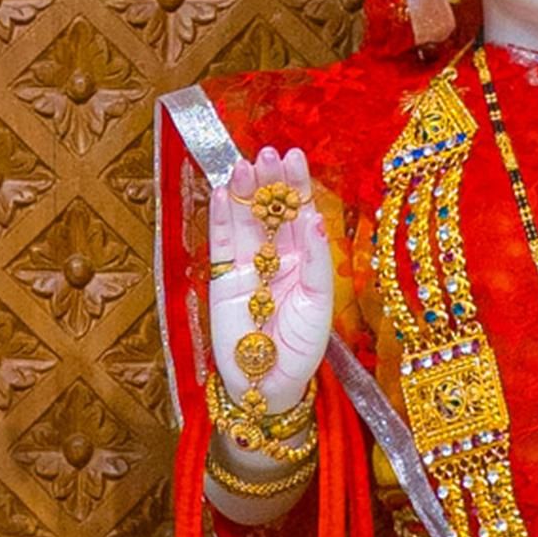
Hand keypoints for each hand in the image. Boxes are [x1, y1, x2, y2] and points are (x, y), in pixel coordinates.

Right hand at [206, 147, 333, 422]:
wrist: (269, 383)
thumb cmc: (303, 346)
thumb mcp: (319, 301)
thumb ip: (316, 259)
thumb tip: (313, 218)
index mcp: (305, 257)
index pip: (300, 211)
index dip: (296, 184)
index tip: (294, 156)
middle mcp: (276, 255)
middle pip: (270, 209)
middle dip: (268, 181)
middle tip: (267, 153)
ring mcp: (246, 264)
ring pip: (244, 220)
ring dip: (242, 192)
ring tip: (243, 164)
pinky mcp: (221, 278)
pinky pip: (219, 242)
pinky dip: (218, 217)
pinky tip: (220, 192)